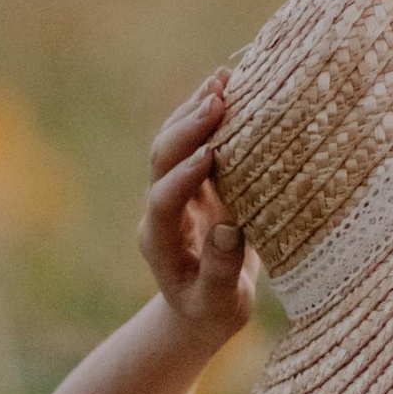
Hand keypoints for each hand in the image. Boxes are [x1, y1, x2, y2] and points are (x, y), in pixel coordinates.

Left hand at [138, 73, 255, 350]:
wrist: (200, 311)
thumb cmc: (212, 313)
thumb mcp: (218, 303)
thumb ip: (220, 270)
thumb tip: (229, 228)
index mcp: (161, 241)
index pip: (164, 200)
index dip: (184, 176)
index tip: (211, 155)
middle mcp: (161, 210)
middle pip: (162, 160)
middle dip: (188, 129)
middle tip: (218, 101)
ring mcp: (176, 192)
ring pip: (174, 142)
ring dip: (195, 110)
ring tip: (224, 80)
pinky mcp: (195, 184)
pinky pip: (196, 142)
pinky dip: (208, 115)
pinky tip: (231, 87)